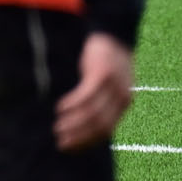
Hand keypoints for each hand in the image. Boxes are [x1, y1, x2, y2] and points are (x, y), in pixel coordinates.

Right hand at [55, 33, 133, 151]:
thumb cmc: (107, 60)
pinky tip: (60, 108)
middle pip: (98, 125)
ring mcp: (113, 86)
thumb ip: (101, 101)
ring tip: (57, 127)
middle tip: (60, 142)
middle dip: (78, 137)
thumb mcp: (109, 83)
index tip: (70, 148)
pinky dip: (72, 104)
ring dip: (73, 123)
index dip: (87, 142)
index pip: (105, 130)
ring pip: (91, 112)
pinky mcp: (102, 74)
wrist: (115, 32)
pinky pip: (85, 95)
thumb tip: (81, 121)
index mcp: (124, 103)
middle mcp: (122, 98)